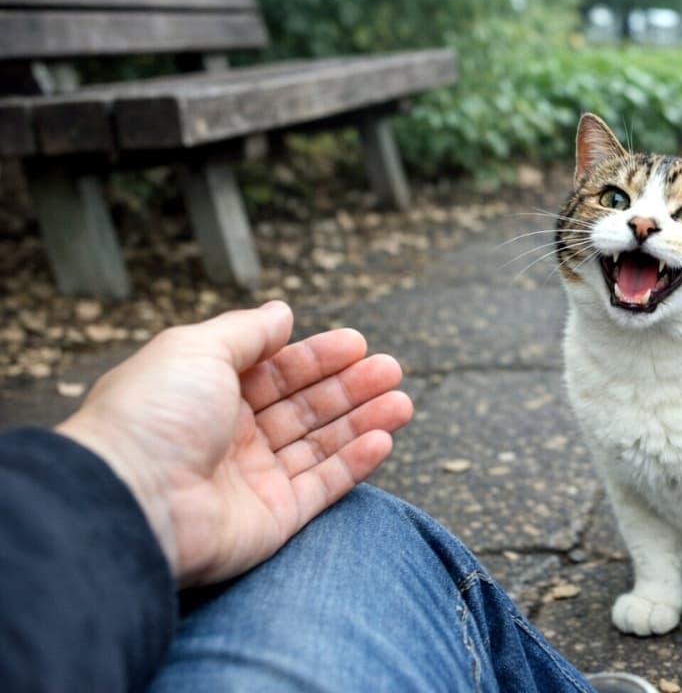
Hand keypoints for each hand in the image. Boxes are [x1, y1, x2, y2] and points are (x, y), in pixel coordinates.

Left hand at [56, 301, 413, 586]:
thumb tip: (281, 312)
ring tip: (402, 402)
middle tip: (391, 370)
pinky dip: (355, 464)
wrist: (129, 500)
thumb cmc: (151, 418)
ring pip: (321, 445)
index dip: (317, 356)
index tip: (357, 343)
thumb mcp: (196, 348)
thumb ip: (246, 331)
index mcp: (207, 394)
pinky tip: (383, 438)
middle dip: (350, 387)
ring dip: (364, 422)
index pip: (275, 372)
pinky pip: (322, 487)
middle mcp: (230, 437)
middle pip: (305, 407)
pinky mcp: (272, 519)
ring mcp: (252, 480)